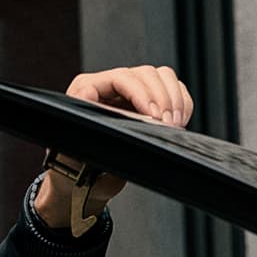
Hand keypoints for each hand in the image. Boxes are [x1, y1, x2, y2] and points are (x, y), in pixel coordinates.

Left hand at [35, 63, 194, 228]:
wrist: (81, 182)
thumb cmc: (74, 167)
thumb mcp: (75, 152)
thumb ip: (87, 129)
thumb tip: (92, 99)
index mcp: (86, 90)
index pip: (121, 78)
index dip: (142, 93)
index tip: (154, 116)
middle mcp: (109, 86)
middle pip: (146, 74)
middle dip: (162, 99)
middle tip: (168, 124)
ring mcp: (130, 91)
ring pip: (162, 77)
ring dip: (174, 100)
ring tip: (174, 124)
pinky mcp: (147, 101)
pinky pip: (173, 90)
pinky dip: (182, 104)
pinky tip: (178, 123)